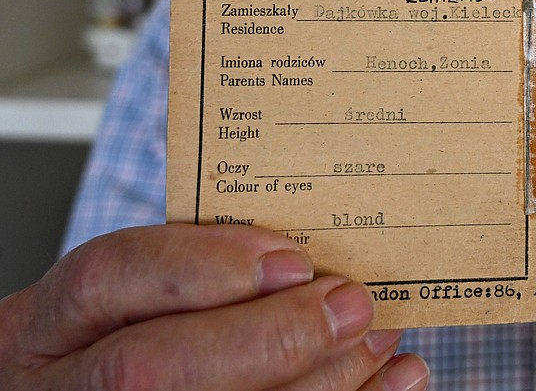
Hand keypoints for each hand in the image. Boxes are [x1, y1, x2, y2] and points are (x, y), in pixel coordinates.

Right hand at [2, 223, 429, 390]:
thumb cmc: (122, 329)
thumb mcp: (134, 288)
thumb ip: (200, 267)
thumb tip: (312, 256)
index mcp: (50, 320)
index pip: (108, 277)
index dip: (201, 267)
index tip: (293, 261)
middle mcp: (59, 386)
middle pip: (149, 369)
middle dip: (266, 339)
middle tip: (352, 306)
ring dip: (313, 385)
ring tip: (378, 345)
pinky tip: (387, 387)